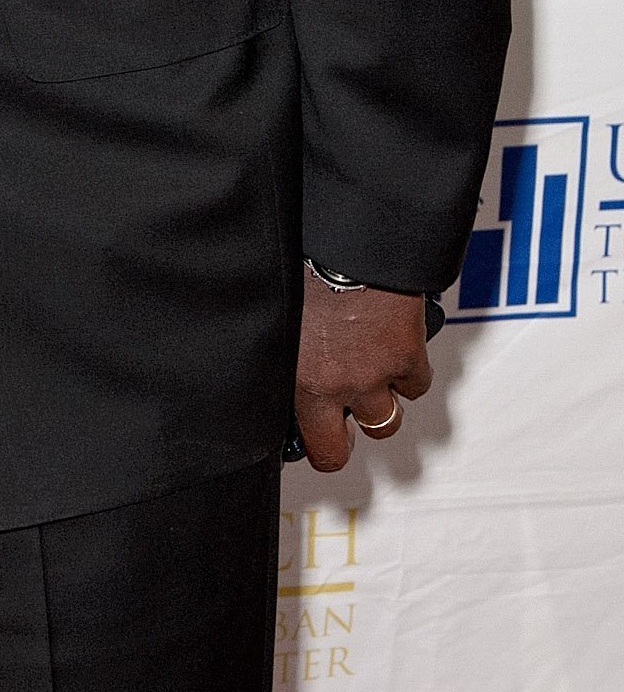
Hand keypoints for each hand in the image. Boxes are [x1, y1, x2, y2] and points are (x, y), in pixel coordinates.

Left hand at [293, 270, 432, 471]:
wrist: (352, 241)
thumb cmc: (306, 268)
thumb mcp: (278, 317)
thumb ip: (280, 352)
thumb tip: (275, 365)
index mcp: (300, 379)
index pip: (315, 448)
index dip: (320, 450)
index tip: (319, 440)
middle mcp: (339, 386)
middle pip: (343, 449)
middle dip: (342, 441)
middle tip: (342, 421)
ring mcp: (376, 375)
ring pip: (386, 422)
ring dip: (378, 405)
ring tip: (367, 380)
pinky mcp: (408, 355)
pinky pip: (416, 384)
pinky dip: (408, 372)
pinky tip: (393, 351)